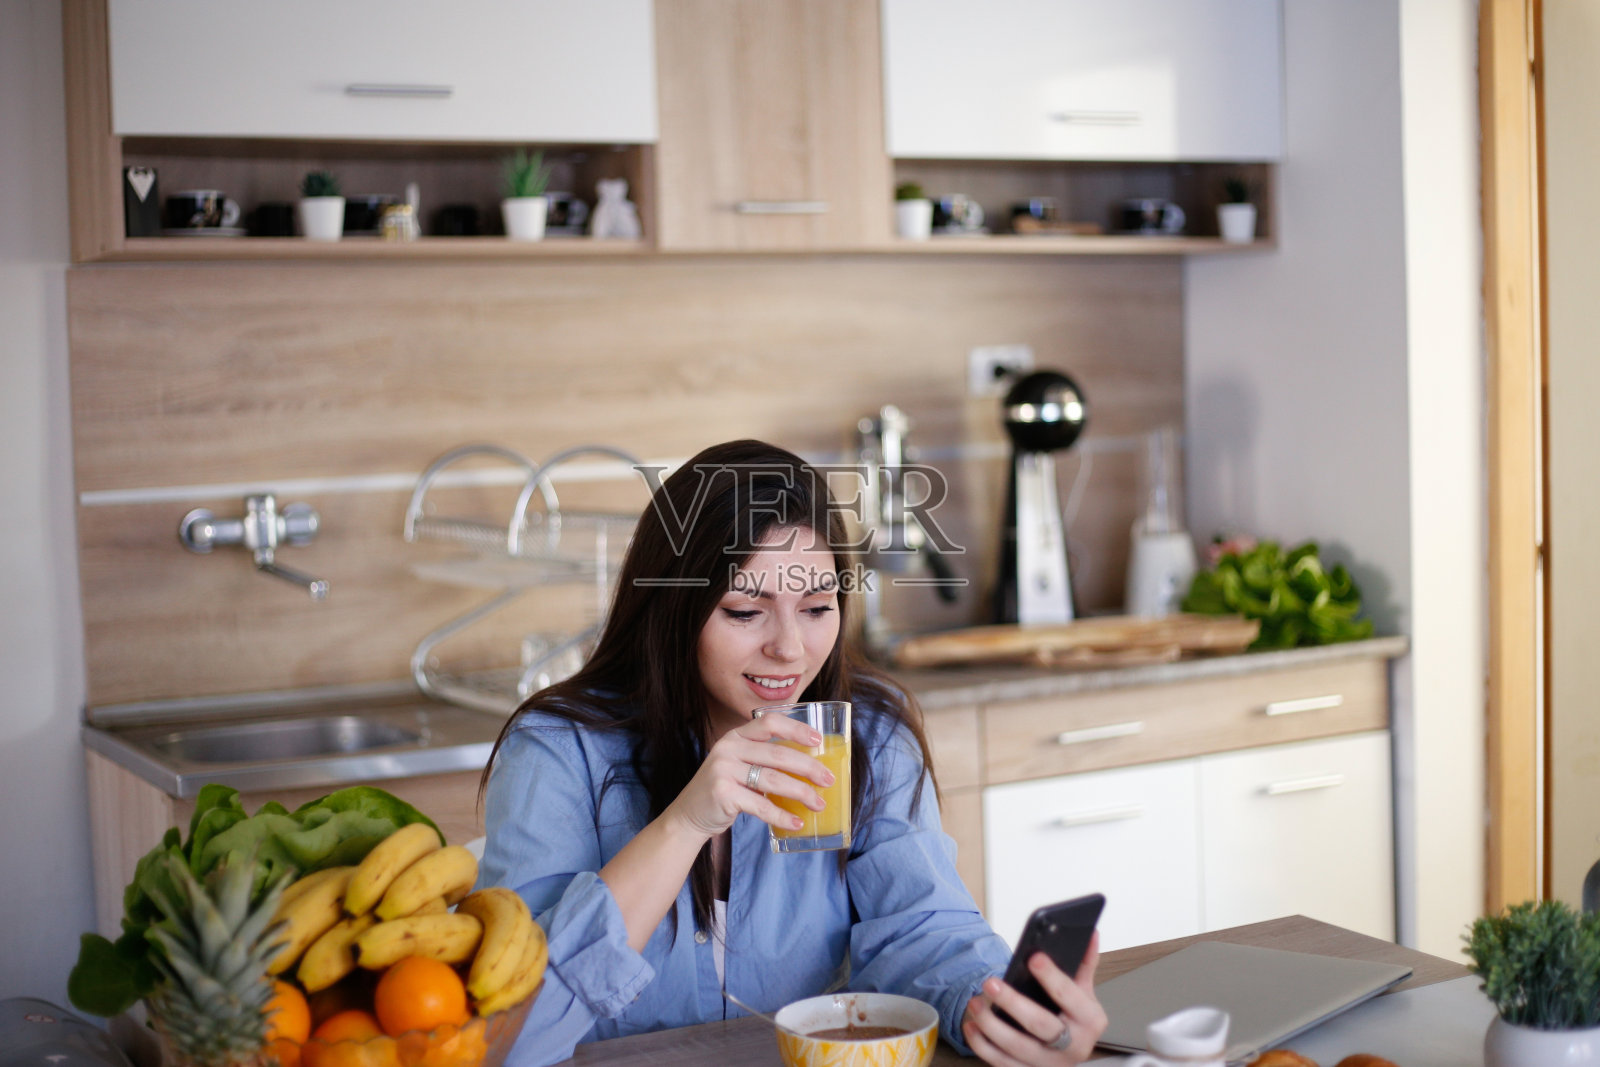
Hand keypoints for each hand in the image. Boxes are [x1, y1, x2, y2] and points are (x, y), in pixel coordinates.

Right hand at [662, 713, 833, 839]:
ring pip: (773, 779)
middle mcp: (728, 748)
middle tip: (828, 780)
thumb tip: (811, 768)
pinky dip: (782, 816)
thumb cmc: (724, 790)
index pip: (769, 722)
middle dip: (808, 767)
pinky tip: (796, 822)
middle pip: (778, 754)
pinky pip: (761, 805)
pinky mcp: (723, 794)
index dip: (796, 728)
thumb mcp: (739, 765)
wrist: (689, 815)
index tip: (819, 740)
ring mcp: (724, 770)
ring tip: (819, 804)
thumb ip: (764, 760)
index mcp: (736, 736)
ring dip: (801, 793)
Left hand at [962, 932, 1106, 1065]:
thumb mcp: (1084, 992)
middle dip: (1013, 1003)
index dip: (1052, 977)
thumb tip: (1090, 934)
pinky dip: (982, 1045)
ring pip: (1016, 1047)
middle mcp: (1072, 1046)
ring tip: (974, 1002)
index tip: (1034, 958)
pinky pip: (1001, 1062)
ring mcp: (1048, 1062)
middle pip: (1040, 1025)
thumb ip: (1084, 964)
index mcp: (1089, 1021)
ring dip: (990, 1024)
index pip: (1069, 996)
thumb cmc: (1075, 1019)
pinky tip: (971, 1025)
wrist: (1071, 1052)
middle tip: (990, 982)